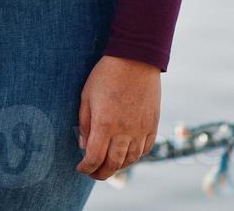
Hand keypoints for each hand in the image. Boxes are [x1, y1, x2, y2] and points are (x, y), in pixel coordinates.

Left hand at [76, 54, 160, 180]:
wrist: (136, 59)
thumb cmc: (106, 75)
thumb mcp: (86, 96)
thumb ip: (84, 123)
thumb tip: (84, 146)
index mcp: (105, 124)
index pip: (95, 158)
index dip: (86, 167)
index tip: (80, 168)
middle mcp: (124, 131)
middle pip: (113, 164)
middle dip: (101, 173)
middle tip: (93, 173)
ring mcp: (141, 129)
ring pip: (131, 160)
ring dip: (118, 166)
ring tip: (109, 164)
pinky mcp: (152, 125)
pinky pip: (145, 149)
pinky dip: (135, 156)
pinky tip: (127, 154)